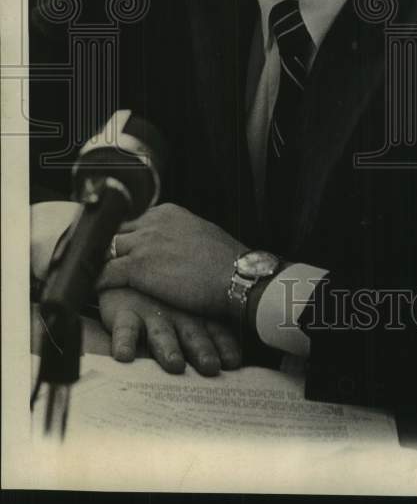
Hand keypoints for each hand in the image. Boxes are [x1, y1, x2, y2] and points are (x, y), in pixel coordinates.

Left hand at [96, 203, 246, 317]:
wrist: (237, 276)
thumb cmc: (226, 262)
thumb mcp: (201, 235)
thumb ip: (179, 235)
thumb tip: (171, 246)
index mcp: (169, 212)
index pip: (133, 221)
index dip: (124, 239)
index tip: (118, 251)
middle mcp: (153, 222)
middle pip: (115, 232)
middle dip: (106, 249)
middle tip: (99, 265)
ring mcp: (144, 242)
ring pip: (105, 250)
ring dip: (98, 265)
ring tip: (92, 277)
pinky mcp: (137, 266)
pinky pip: (105, 274)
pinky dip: (97, 283)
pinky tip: (95, 290)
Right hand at [98, 286, 240, 376]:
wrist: (130, 274)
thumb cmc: (165, 298)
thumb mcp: (191, 309)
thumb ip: (211, 330)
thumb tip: (236, 359)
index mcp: (196, 313)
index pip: (216, 330)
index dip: (225, 345)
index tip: (233, 362)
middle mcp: (177, 314)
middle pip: (192, 334)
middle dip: (202, 350)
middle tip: (211, 367)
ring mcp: (151, 314)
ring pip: (161, 334)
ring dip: (169, 349)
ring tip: (175, 365)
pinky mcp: (125, 314)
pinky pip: (125, 330)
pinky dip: (124, 342)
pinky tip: (124, 356)